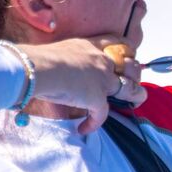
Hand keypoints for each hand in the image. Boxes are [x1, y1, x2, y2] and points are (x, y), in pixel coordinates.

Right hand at [18, 36, 145, 133]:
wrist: (37, 68)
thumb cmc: (38, 59)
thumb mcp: (59, 50)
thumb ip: (68, 58)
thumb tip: (59, 68)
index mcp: (90, 46)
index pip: (116, 42)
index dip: (126, 49)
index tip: (128, 55)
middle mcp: (100, 60)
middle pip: (129, 66)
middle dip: (135, 73)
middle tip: (132, 82)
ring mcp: (101, 79)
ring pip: (129, 88)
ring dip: (135, 96)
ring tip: (134, 102)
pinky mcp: (96, 97)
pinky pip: (101, 114)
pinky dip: (93, 124)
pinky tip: (83, 129)